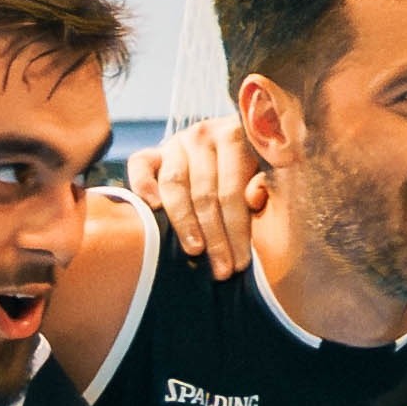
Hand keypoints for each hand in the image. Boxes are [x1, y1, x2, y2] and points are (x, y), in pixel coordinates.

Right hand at [128, 114, 256, 271]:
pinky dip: (143, 185)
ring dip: (183, 223)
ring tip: (195, 252)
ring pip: (174, 185)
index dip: (237, 231)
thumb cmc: (253, 170)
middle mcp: (203, 135)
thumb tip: (254, 197)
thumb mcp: (266, 174)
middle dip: (215, 237)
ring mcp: (176, 142)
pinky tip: (153, 208)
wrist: (227, 148)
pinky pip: (140, 164)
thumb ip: (265, 185)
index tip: (241, 264)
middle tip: (221, 270)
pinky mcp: (154, 151)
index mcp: (235, 136)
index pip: (232, 191)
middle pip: (205, 194)